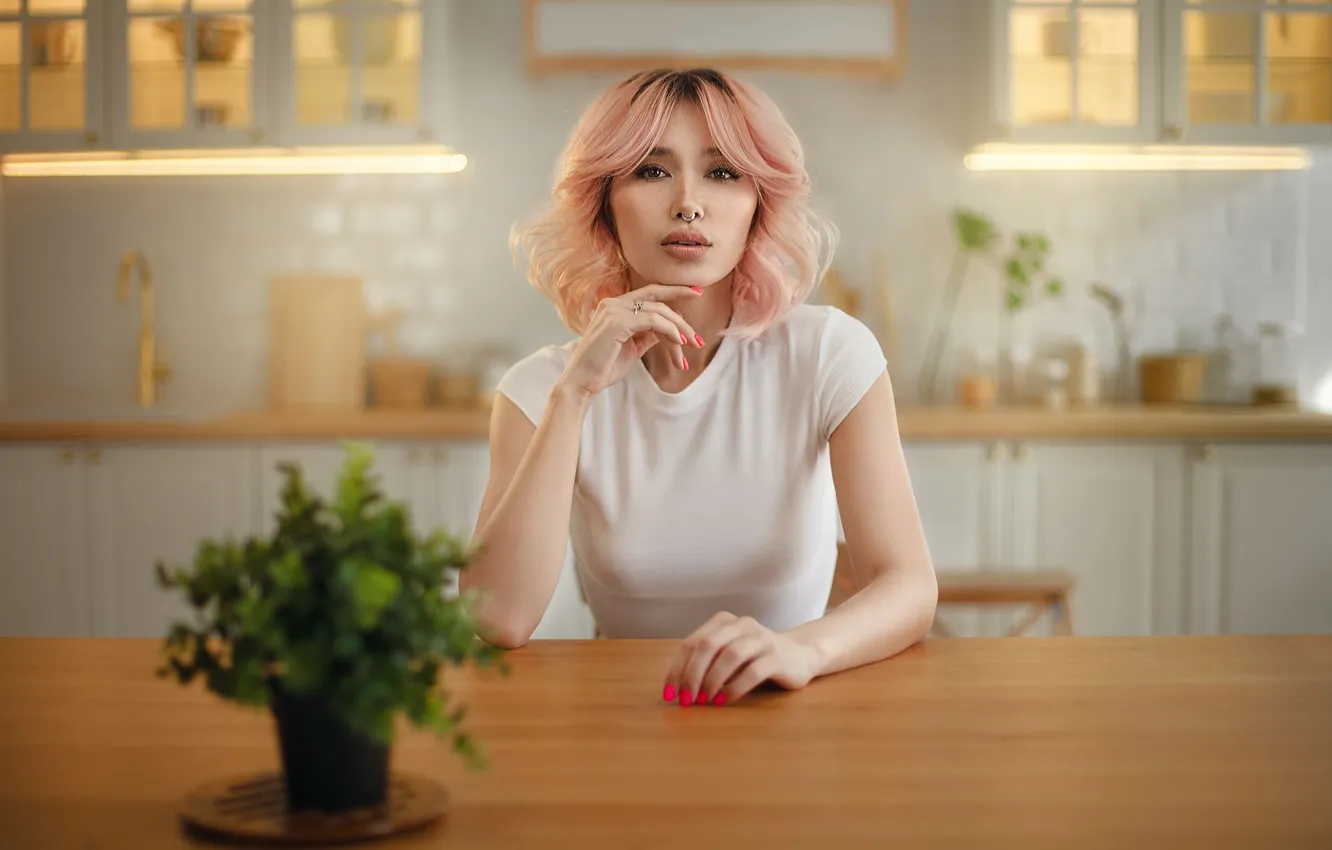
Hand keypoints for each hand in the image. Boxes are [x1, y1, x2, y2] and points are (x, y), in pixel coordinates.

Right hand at [556, 285, 704, 399]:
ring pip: (659, 312)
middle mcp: (613, 303)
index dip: (675, 291)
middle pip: (658, 301)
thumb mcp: (633, 348)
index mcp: (615, 307)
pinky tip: (678, 343)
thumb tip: (669, 329)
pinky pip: (653, 321)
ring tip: (690, 347)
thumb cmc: (604, 367)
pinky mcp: (616, 322)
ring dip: (679, 330)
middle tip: (698, 339)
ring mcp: (614, 311)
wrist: (582, 382)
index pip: (650, 292)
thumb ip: (648, 335)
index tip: (696, 292)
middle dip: (682, 320)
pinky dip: (669, 331)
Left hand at [663, 612, 820, 706]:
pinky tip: (724, 701)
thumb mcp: (727, 655)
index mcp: (723, 621)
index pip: (692, 643)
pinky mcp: (778, 656)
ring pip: (730, 656)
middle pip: (708, 646)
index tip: (669, 694)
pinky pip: (753, 671)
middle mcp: (742, 624)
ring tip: (704, 701)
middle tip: (686, 700)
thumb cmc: (755, 658)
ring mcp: (762, 638)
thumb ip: (705, 664)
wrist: (800, 655)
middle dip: (692, 675)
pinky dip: (734, 687)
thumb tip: (677, 689)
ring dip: (712, 681)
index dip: (677, 669)